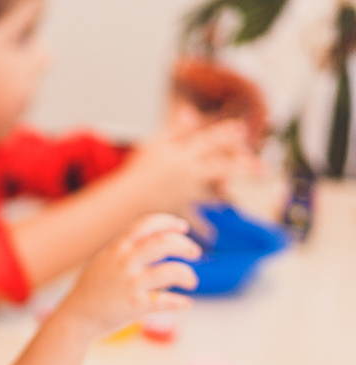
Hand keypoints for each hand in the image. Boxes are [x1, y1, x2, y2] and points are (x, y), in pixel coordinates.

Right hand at [57, 213, 200, 336]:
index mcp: (116, 249)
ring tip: (191, 282)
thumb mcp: (103, 261)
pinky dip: (179, 302)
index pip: (145, 224)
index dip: (168, 222)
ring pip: (171, 271)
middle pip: (164, 243)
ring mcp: (130, 284)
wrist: (76, 317)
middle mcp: (124, 262)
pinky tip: (185, 303)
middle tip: (195, 253)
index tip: (182, 228)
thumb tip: (156, 242)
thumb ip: (125, 250)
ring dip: (187, 275)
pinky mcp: (134, 305)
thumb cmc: (92, 289)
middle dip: (185, 245)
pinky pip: (165, 301)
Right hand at [124, 118, 255, 216]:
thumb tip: (189, 110)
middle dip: (242, 166)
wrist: (121, 204)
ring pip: (211, 193)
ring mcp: (185, 194)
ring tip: (233, 199)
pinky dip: (204, 229)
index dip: (226, 134)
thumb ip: (174, 129)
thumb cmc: (135, 173)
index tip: (241, 129)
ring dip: (224, 193)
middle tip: (262, 168)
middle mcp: (188, 174)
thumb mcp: (153, 145)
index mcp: (181, 156)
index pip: (209, 141)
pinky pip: (195, 220)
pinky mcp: (179, 210)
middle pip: (220, 167)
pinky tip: (213, 235)